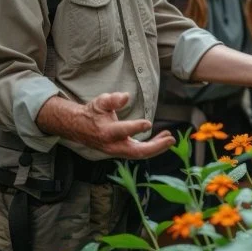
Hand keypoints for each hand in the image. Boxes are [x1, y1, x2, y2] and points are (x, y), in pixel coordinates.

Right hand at [61, 93, 175, 158]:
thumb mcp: (100, 102)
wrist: (80, 128)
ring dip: (157, 147)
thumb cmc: (93, 113)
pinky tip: (164, 137)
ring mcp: (118, 151)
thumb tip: (126, 96)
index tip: (148, 123)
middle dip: (155, 147)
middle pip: (136, 151)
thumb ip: (112, 99)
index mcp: (106, 131)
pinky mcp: (123, 151)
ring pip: (140, 154)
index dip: (135, 128)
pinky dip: (153, 146)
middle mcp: (113, 145)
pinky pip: (140, 152)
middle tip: (170, 139)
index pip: (122, 131)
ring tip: (170, 138)